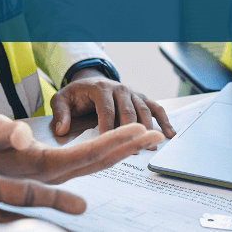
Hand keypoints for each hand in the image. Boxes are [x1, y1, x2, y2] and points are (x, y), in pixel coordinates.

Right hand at [0, 114, 164, 182]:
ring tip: (145, 137)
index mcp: (42, 165)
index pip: (87, 153)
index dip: (115, 140)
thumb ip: (4, 134)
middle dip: (129, 145)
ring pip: (95, 161)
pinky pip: (84, 161)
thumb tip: (22, 137)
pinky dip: (105, 151)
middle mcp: (52, 173)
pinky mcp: (49, 170)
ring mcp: (52, 173)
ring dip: (122, 148)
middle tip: (156, 133)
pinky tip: (117, 146)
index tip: (139, 130)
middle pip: (99, 159)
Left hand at [50, 70, 175, 140]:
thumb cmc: (76, 95)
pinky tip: (170, 134)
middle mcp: (119, 88)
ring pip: (144, 110)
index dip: (108, 127)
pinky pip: (155, 108)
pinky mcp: (141, 98)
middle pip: (128, 111)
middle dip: (131, 131)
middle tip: (132, 150)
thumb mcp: (62, 99)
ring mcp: (132, 92)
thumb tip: (62, 130)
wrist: (90, 80)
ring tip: (150, 146)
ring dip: (148, 128)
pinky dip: (164, 120)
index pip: (106, 109)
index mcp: (100, 88)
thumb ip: (60, 113)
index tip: (108, 143)